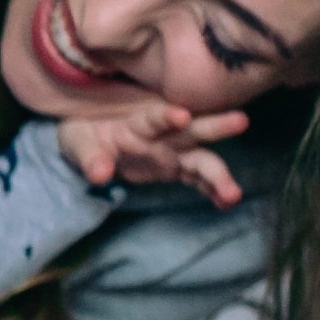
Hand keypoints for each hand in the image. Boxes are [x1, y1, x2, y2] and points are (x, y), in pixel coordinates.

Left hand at [56, 99, 251, 205]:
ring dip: (219, 174)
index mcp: (137, 122)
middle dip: (216, 126)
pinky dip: (212, 191)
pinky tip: (226, 204)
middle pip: (192, 129)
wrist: (88, 140)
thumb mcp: (77, 143)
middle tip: (242, 122)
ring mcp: (173, 152)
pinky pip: (198, 179)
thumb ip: (89, 157)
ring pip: (202, 158)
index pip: (154, 117)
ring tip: (234, 195)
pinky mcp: (175, 169)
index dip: (167, 116)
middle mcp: (163, 134)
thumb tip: (100, 173)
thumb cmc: (85, 133)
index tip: (182, 115)